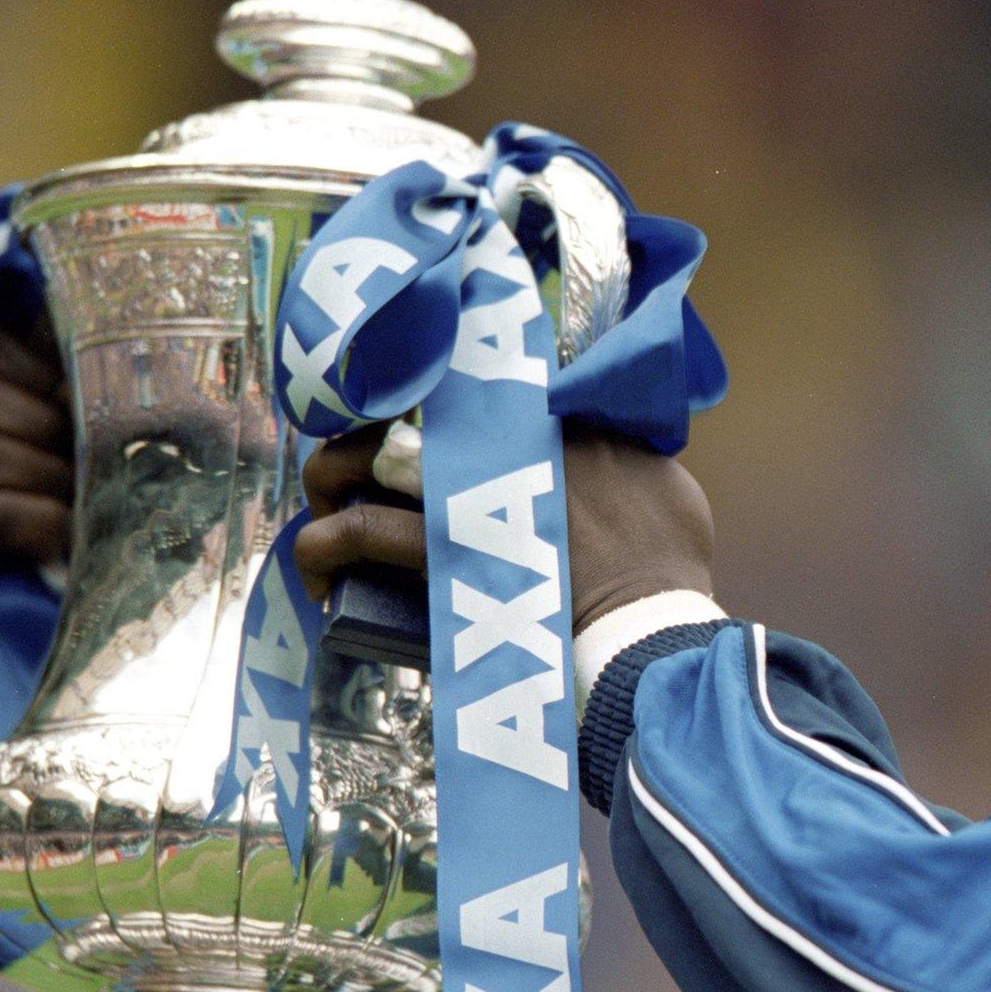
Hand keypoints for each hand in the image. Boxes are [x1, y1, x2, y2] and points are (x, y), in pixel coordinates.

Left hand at [296, 421, 714, 633]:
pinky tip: (321, 570)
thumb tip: (604, 437)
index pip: (466, 369)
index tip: (411, 408)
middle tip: (356, 466)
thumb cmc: (669, 560)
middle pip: (395, 402)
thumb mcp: (663, 474)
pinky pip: (362, 533)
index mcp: (551, 406)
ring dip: (329, 482)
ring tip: (329, 513)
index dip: (423, 386)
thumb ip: (621, 443)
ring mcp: (465, 488)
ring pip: (360, 458)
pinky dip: (327, 548)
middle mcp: (497, 434)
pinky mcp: (443, 549)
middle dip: (361, 428)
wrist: (649, 622)